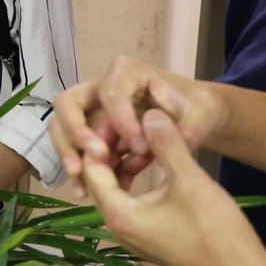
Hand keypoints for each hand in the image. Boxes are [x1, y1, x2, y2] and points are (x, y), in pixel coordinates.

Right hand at [50, 55, 229, 196]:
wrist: (195, 116)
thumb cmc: (197, 108)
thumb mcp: (202, 113)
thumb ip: (185, 126)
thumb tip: (151, 135)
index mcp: (127, 74)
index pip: (111, 93)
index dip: (119, 119)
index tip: (139, 146)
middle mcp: (100, 88)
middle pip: (68, 105)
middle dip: (76, 134)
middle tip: (93, 160)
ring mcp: (92, 109)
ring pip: (63, 127)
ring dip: (69, 155)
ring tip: (82, 185)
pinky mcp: (92, 131)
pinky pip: (75, 148)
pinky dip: (79, 171)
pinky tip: (85, 192)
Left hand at [83, 108, 265, 265]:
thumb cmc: (216, 230)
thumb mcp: (191, 181)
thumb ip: (167, 145)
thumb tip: (149, 111)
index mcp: (117, 214)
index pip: (90, 167)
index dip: (101, 137)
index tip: (118, 113)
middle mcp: (116, 226)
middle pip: (100, 178)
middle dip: (111, 148)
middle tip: (129, 121)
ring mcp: (132, 234)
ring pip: (116, 188)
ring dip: (126, 163)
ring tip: (144, 137)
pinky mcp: (148, 236)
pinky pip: (131, 200)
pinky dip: (137, 180)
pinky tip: (154, 162)